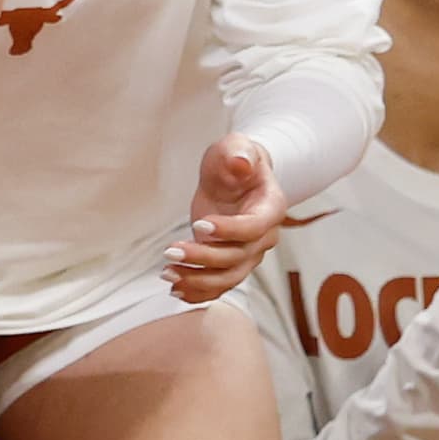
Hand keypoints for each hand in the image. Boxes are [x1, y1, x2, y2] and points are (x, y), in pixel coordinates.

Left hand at [167, 134, 285, 302]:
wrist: (234, 178)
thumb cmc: (234, 160)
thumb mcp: (235, 146)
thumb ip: (238, 152)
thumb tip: (241, 163)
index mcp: (271, 207)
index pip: (253, 227)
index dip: (228, 230)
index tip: (198, 225)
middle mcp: (265, 235)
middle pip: (238, 257)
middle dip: (202, 258)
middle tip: (170, 252)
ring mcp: (249, 253)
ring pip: (229, 277)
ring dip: (197, 281)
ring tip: (167, 274)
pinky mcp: (231, 262)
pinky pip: (220, 285)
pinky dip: (199, 293)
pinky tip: (176, 290)